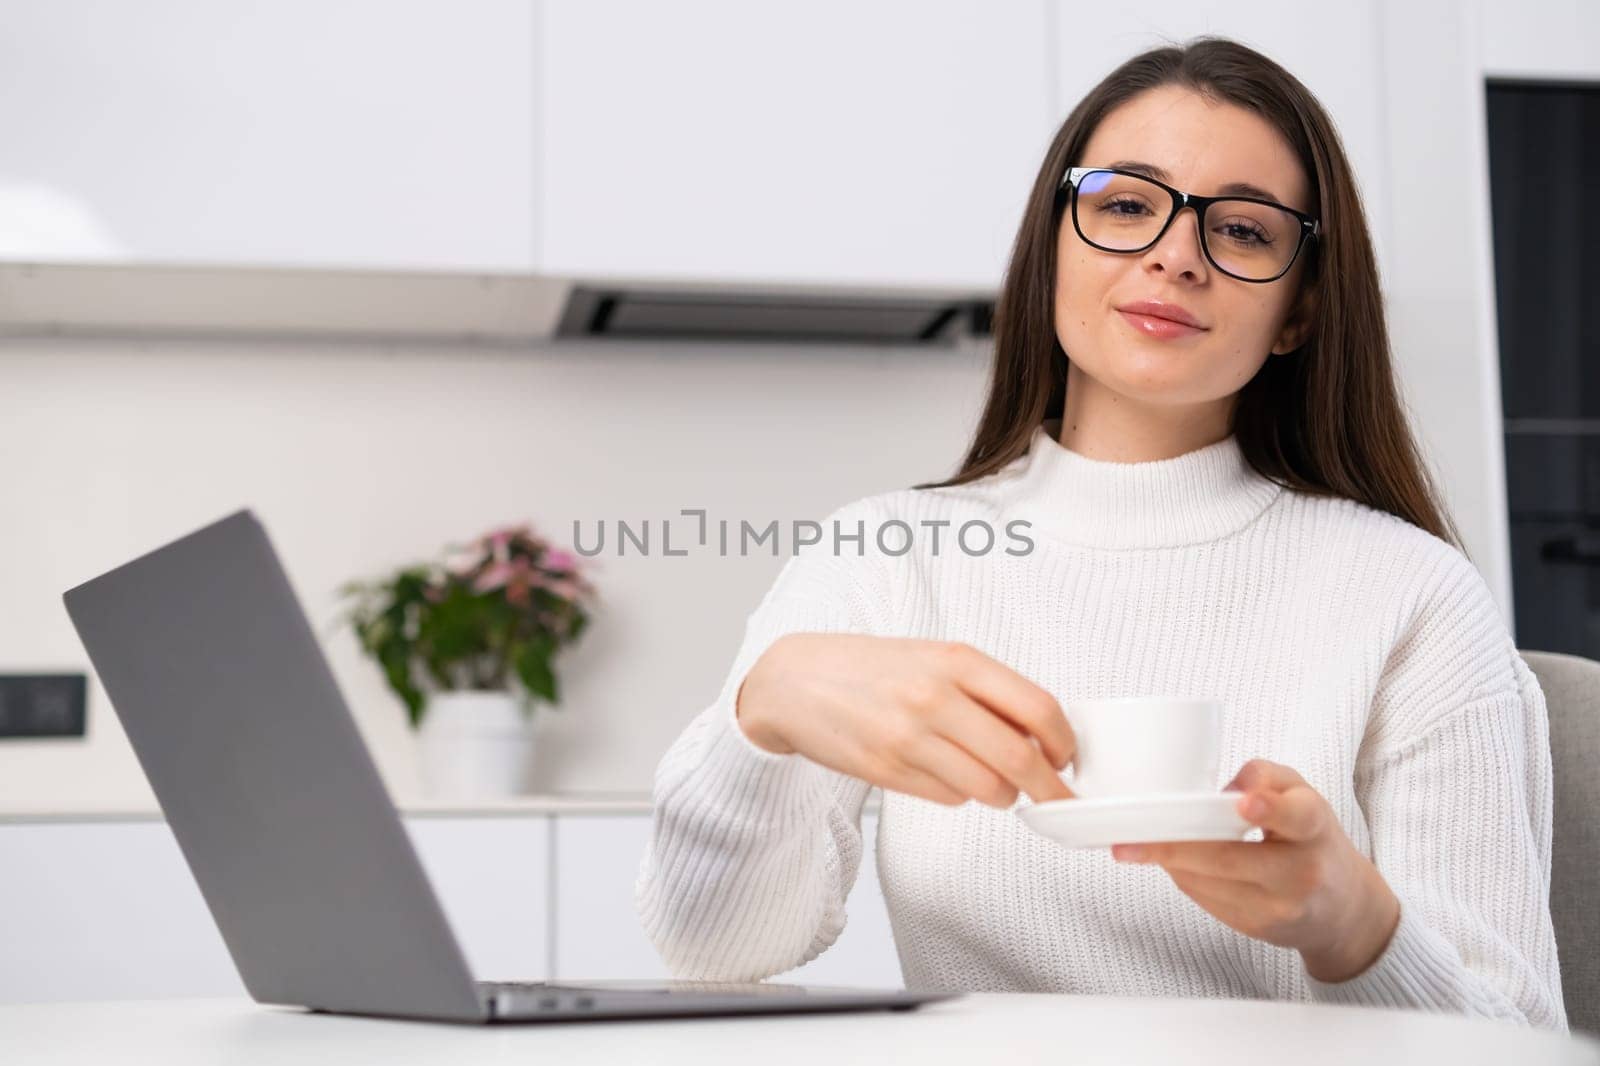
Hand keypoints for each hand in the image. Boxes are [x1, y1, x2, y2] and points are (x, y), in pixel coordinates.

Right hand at [735, 634, 1075, 807]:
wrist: (796, 682)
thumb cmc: (871, 668)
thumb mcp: (933, 657)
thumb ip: (985, 689)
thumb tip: (1041, 735)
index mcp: (956, 660)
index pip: (1037, 707)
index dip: (1064, 741)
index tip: (1068, 757)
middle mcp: (935, 698)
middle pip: (1020, 759)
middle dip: (1049, 788)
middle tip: (1057, 797)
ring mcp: (909, 738)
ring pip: (988, 787)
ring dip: (1002, 794)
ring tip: (992, 781)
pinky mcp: (887, 771)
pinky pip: (949, 798)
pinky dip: (960, 793)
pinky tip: (944, 773)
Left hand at [1109, 759, 1400, 982]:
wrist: (1341, 908)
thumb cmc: (1312, 839)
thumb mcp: (1303, 796)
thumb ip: (1267, 776)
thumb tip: (1228, 787)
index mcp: (1315, 828)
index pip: (1298, 818)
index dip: (1269, 810)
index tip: (1244, 803)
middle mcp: (1302, 872)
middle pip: (1229, 858)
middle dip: (1174, 848)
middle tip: (1128, 841)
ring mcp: (1279, 907)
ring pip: (1207, 882)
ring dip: (1168, 862)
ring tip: (1137, 844)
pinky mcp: (1257, 929)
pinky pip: (1206, 900)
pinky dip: (1183, 877)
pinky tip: (1170, 862)